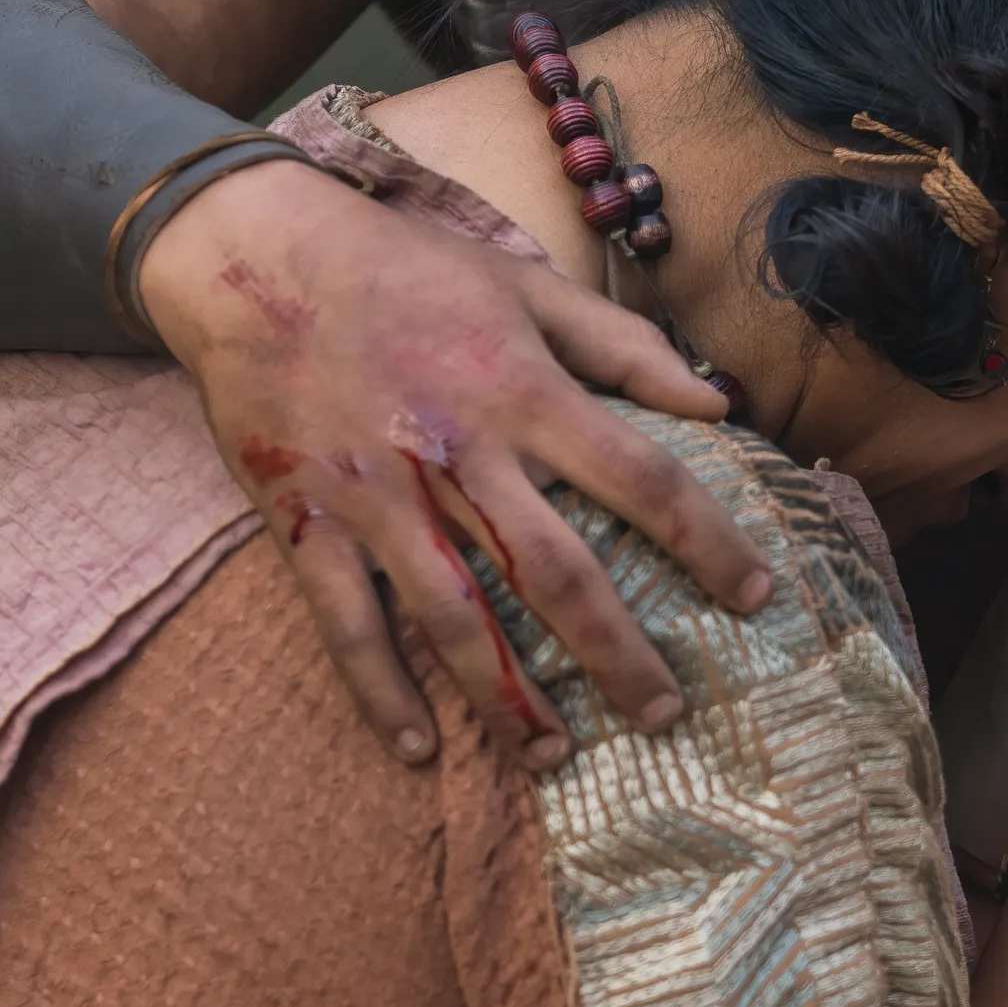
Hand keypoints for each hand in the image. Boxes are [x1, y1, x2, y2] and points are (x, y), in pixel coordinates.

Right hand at [135, 158, 772, 765]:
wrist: (251, 252)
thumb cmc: (403, 266)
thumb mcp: (525, 283)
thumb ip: (625, 346)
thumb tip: (720, 401)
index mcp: (524, 391)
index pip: (645, 480)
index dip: (709, 544)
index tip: (756, 596)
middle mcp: (460, 455)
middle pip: (559, 574)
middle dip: (620, 655)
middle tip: (668, 714)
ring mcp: (378, 497)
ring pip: (456, 619)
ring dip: (511, 697)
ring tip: (558, 754)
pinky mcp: (307, 522)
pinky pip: (348, 624)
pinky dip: (381, 692)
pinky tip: (418, 750)